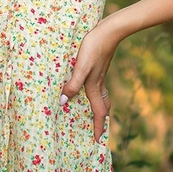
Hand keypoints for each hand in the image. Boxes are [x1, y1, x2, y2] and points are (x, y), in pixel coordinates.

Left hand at [61, 19, 122, 143]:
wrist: (109, 31)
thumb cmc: (94, 47)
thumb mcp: (81, 67)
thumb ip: (73, 85)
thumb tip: (63, 103)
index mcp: (94, 86)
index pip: (98, 112)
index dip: (97, 127)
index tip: (97, 140)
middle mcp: (98, 83)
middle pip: (102, 106)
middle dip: (100, 120)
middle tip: (98, 130)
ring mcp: (100, 74)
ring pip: (101, 96)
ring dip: (99, 106)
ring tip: (94, 112)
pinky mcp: (99, 65)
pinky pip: (98, 85)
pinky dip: (95, 92)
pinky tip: (88, 86)